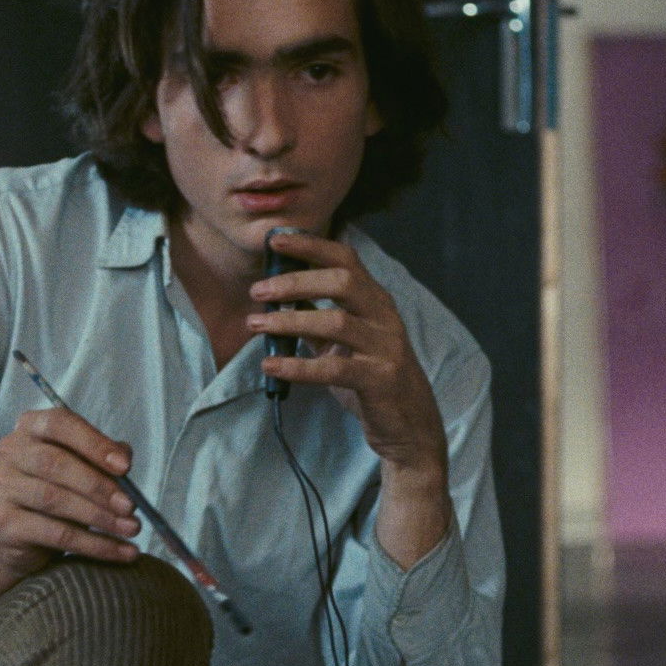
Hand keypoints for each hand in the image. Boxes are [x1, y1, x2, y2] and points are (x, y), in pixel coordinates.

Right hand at [0, 408, 140, 573]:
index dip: (94, 444)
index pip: (60, 424)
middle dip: (99, 486)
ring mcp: (2, 487)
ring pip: (55, 500)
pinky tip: (120, 551)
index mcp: (31, 427)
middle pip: (55, 464)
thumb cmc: (59, 490)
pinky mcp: (4, 523)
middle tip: (130, 505)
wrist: (21, 536)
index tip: (125, 466)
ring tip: (131, 528)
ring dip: (100, 517)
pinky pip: (55, 534)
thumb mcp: (84, 467)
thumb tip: (124, 459)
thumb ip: (104, 457)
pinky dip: (94, 544)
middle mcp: (10, 452)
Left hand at [246, 232, 446, 476]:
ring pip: (335, 322)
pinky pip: (333, 369)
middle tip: (258, 291)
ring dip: (290, 321)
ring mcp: (386, 347)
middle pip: (342, 282)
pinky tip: (270, 365)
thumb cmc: (372, 378)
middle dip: (296, 281)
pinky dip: (297, 366)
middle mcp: (384, 317)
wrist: (410, 426)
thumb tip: (277, 297)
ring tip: (256, 324)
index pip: (346, 259)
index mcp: (375, 301)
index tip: (276, 240)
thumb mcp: (343, 344)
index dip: (311, 245)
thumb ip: (317, 320)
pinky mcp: (380, 379)